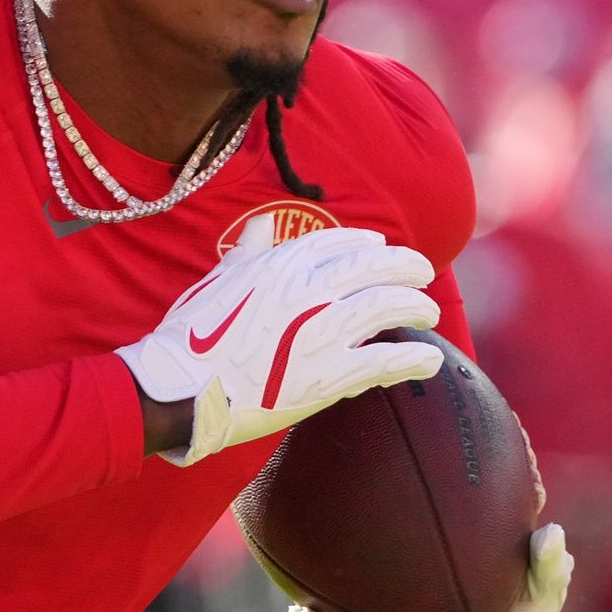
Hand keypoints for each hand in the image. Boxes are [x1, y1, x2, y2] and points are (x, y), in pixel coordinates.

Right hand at [116, 214, 444, 465]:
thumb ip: (250, 251)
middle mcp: (306, 290)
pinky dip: (413, 359)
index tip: (379, 247)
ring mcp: (321, 331)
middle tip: (423, 274)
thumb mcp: (217, 279)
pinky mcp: (329, 375)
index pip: (336, 244)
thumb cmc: (190, 335)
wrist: (181, 387)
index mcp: (278, 265)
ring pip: (386, 307)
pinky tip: (430, 361)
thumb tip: (266, 224)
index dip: (364, 244)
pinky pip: (385, 361)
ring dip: (415, 307)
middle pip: (373, 267)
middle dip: (405, 266)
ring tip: (430, 313)